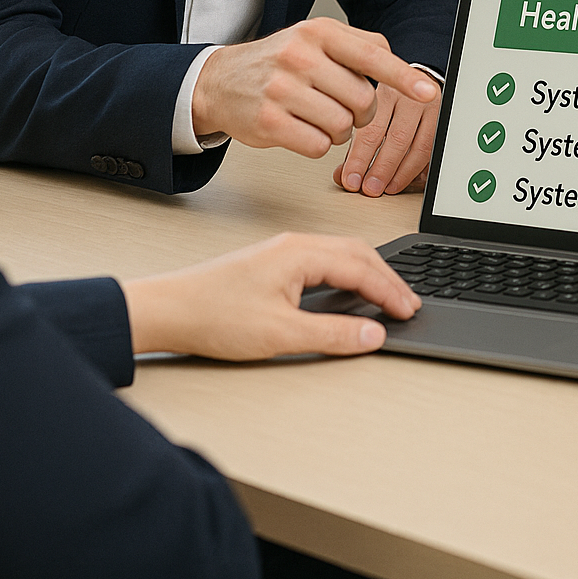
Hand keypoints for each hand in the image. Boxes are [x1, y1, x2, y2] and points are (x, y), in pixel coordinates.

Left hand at [121, 233, 419, 358]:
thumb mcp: (280, 334)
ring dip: (369, 273)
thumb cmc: (214, 315)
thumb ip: (332, 334)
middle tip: (407, 303)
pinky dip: (349, 273)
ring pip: (342, 253)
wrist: (169, 309)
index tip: (409, 310)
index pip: (361, 268)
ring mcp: (283, 251)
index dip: (390, 291)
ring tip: (388, 297)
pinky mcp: (274, 263)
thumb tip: (373, 333)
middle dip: (387, 278)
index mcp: (301, 253)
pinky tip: (350, 290)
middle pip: (357, 253)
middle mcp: (295, 244)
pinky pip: (325, 260)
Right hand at [190, 18, 438, 157]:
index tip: (428, 93)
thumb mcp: (314, 39)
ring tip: (320, 117)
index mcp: (317, 32)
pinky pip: (319, 146)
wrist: (220, 82)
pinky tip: (303, 130)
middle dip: (362, 113)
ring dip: (340, 131)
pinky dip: (319, 144)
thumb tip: (400, 63)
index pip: (372, 55)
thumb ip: (358, 45)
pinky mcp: (269, 122)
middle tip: (345, 107)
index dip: (404, 77)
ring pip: (343, 127)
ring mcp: (282, 90)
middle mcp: (300, 57)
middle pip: (363, 100)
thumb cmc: (277, 62)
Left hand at [335, 74, 440, 195]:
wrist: (419, 80)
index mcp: (385, 92)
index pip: (371, 129)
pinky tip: (404, 179)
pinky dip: (418, 169)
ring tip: (386, 188)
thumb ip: (357, 144)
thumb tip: (342, 175)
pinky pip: (433, 150)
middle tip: (370, 188)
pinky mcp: (444, 119)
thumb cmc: (391, 100)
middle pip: (397, 138)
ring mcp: (431, 108)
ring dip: (401, 173)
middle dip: (381, 169)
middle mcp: (410, 98)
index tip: (350, 179)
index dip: (359, 158)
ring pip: (419, 146)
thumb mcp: (369, 112)